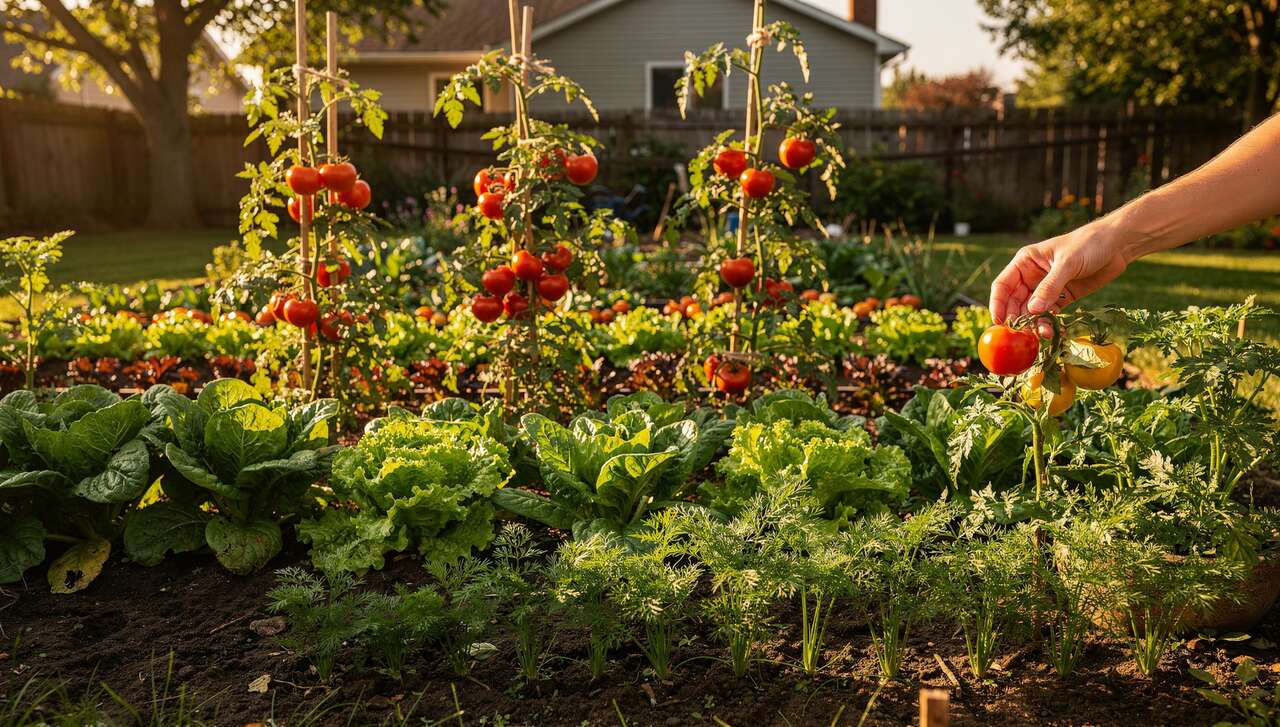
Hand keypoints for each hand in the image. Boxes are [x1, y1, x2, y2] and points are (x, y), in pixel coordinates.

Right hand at [988, 223, 1130, 324]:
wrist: (1117, 245)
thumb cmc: (1088, 244)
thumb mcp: (1067, 263)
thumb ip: (1050, 286)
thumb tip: (1033, 310)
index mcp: (1025, 262)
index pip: (1002, 285)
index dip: (998, 304)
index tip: (999, 322)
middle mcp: (1031, 276)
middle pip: (1014, 302)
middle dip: (1017, 318)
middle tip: (1021, 334)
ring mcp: (1046, 288)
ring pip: (1032, 311)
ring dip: (1034, 324)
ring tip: (1043, 334)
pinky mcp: (1062, 298)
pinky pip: (1049, 315)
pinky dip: (1049, 324)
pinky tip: (1053, 332)